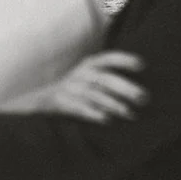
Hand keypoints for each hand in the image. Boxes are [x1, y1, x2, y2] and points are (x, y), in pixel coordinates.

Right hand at [9, 51, 145, 122]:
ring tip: (130, 113)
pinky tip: (106, 120)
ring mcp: (69, 88)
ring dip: (114, 104)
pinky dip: (92, 113)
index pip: (107, 58)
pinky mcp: (60, 103)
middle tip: (144, 98)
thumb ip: (106, 78)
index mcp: (87, 65)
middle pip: (104, 78)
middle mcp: (79, 74)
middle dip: (125, 87)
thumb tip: (138, 88)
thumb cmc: (72, 90)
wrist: (36, 101)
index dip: (124, 60)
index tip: (142, 65)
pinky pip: (78, 108)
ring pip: (94, 94)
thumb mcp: (87, 77)